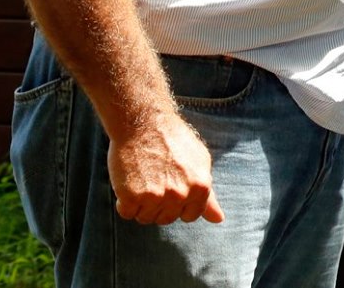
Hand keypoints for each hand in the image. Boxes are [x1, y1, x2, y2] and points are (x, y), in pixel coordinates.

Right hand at [107, 113, 223, 224]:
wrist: (144, 123)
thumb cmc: (173, 141)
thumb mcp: (200, 163)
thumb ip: (208, 195)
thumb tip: (219, 219)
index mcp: (201, 187)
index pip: (189, 216)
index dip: (179, 204)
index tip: (172, 186)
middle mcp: (180, 195)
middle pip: (166, 219)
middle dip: (160, 204)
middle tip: (155, 178)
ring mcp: (156, 197)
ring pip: (145, 218)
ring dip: (142, 204)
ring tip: (144, 178)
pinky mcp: (131, 197)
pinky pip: (126, 213)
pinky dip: (124, 202)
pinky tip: (130, 181)